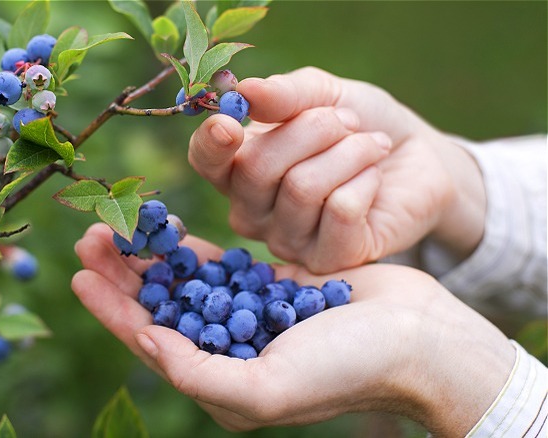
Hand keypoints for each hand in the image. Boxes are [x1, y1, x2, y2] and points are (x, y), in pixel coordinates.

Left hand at [72, 223, 512, 435]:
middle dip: (122, 274)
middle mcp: (227, 349)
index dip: (111, 310)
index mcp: (220, 381)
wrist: (416, 338)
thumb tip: (146, 342)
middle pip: (159, 307)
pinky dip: (190, 248)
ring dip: (149, 255)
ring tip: (117, 224)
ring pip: (183, 282)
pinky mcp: (270, 286)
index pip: (149, 342)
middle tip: (90, 235)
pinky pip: (219, 264)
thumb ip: (199, 372)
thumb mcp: (266, 387)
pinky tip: (166, 228)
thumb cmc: (346, 370)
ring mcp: (247, 315)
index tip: (79, 275)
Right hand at [189, 67, 485, 272]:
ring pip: (302, 188)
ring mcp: (287, 241)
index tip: (230, 123)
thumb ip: (284, 95)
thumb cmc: (359, 125)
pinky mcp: (328, 260)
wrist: (418, 159)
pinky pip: (340, 211)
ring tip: (371, 145)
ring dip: (348, 152)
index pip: (205, 161)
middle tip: (348, 122)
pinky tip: (374, 179)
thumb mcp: (324, 94)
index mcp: (238, 168)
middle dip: (312, 129)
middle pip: (257, 169)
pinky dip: (365, 180)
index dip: (211, 143)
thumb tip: (245, 92)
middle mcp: (252, 211)